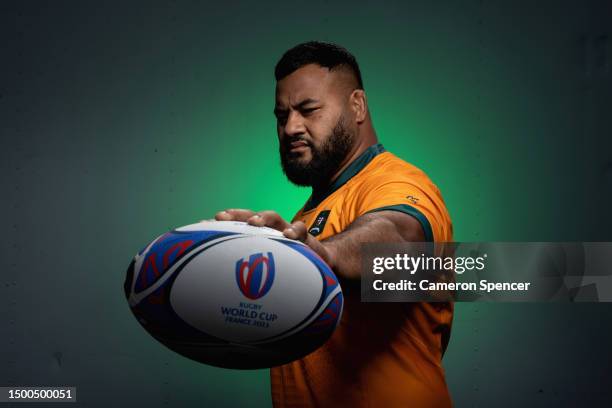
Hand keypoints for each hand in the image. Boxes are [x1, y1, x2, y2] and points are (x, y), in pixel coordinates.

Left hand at [214, 209, 335, 267]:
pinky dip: (294, 230)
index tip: (204, 223)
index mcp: (258, 237)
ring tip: (254, 223)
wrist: (319, 266)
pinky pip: (301, 229)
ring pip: (274, 217)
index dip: (221, 224)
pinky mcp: (306, 238)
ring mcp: (287, 231)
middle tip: (221, 217)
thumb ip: (249, 276)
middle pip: (250, 216)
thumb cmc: (287, 270)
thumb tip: (220, 292)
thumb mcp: (267, 272)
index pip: (237, 225)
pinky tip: (289, 235)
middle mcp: (270, 230)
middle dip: (235, 214)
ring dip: (263, 217)